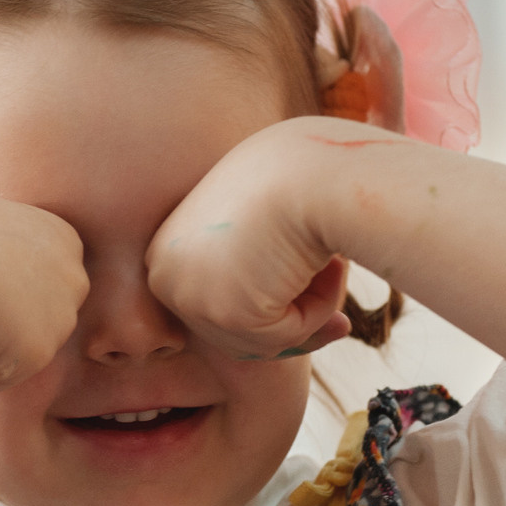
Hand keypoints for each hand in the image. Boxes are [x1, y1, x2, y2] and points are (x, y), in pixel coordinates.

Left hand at [146, 118, 383, 359]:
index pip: (214, 305)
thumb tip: (293, 326)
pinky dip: (315, 314)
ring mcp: (187, 295)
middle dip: (290, 321)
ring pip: (257, 340)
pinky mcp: (221, 313)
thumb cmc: (298, 178)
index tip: (313, 297)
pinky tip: (331, 270)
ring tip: (335, 265)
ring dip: (307, 312)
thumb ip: (264, 275)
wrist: (313, 165)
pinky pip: (280, 340)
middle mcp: (165, 272)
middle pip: (230, 332)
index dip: (271, 308)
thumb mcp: (267, 226)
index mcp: (169, 247)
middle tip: (340, 308)